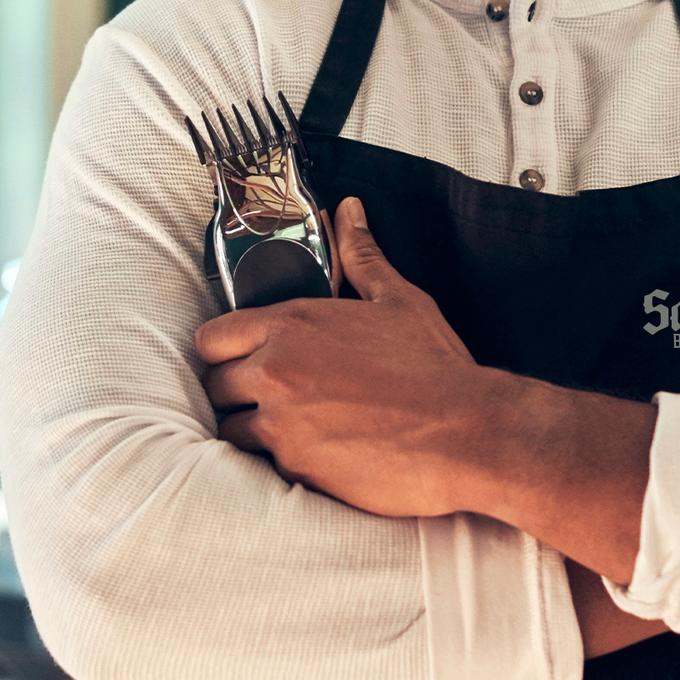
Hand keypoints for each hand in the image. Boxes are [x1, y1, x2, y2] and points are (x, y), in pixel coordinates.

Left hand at [196, 198, 497, 518]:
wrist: (467, 433)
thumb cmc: (435, 368)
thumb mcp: (398, 300)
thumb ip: (361, 256)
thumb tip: (349, 213)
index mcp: (292, 324)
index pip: (211, 337)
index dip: (224, 350)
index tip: (242, 358)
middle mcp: (276, 371)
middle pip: (213, 384)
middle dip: (235, 391)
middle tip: (270, 396)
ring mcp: (281, 422)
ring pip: (230, 428)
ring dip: (253, 428)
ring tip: (292, 427)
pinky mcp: (296, 466)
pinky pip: (263, 465)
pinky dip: (281, 460)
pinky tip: (315, 452)